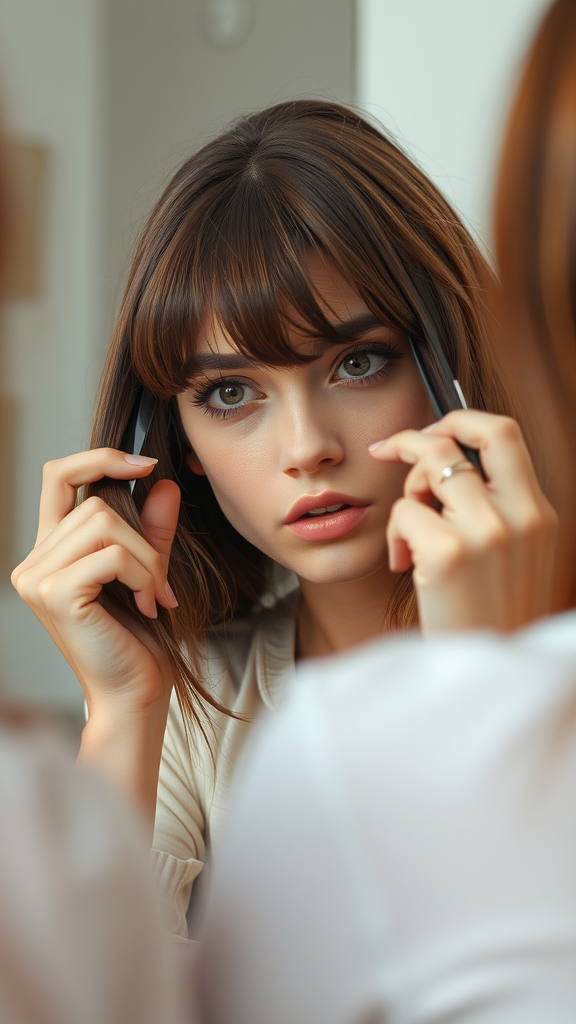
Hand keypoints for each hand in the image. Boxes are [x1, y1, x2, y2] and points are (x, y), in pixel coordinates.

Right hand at [11, 449, 180, 715]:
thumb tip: (165, 484)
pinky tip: (148, 605)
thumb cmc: (137, 640)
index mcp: (50, 551)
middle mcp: (34, 561)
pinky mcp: (56, 594)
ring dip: (146, 559)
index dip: (99, 459)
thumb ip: (152, 529)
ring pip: (105, 524)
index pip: (58, 476)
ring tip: (155, 595)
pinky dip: (142, 575)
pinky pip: (112, 555)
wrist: (134, 693)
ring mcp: (38, 578)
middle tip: (161, 582)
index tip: (145, 465)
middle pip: (95, 504)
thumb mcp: (146, 571)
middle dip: (143, 539)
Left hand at [370, 411, 556, 633]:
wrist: (489, 677)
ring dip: (405, 494)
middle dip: (420, 433)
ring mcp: (488, 532)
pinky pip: (404, 512)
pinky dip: (394, 534)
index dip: (460, 421)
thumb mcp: (511, 557)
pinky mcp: (451, 554)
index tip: (429, 435)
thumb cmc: (487, 618)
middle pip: (469, 432)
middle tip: (389, 450)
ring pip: (429, 467)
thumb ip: (493, 510)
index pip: (504, 434)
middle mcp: (522, 515)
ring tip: (408, 535)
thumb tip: (440, 464)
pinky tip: (404, 565)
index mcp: (539, 514)